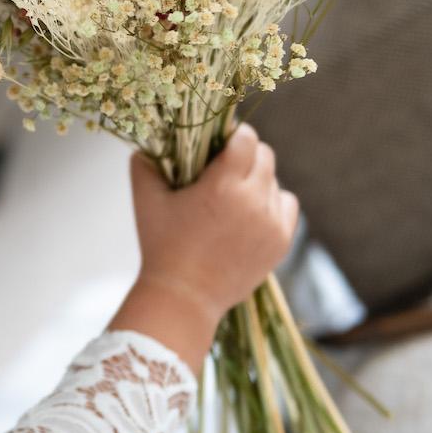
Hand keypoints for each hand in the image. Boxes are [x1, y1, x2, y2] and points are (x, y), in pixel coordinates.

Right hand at [110, 125, 298, 364]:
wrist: (184, 298)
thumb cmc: (161, 247)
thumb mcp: (146, 201)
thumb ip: (144, 164)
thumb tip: (148, 141)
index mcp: (222, 186)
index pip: (247, 138)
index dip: (234, 134)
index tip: (221, 141)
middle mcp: (253, 201)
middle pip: (265, 156)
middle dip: (246, 155)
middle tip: (225, 166)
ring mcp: (271, 223)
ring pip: (275, 181)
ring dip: (258, 180)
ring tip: (235, 195)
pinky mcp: (281, 242)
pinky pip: (287, 205)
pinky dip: (272, 203)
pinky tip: (251, 211)